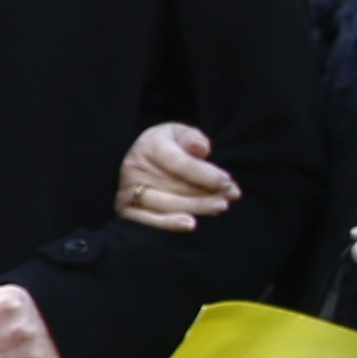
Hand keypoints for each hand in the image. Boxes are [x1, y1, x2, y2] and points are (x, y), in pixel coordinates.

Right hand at [114, 121, 238, 232]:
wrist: (140, 160)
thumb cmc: (167, 146)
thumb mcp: (180, 133)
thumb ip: (192, 138)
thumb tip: (200, 148)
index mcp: (150, 146)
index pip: (180, 163)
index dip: (205, 174)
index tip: (227, 182)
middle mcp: (134, 168)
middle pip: (175, 186)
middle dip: (206, 193)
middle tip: (230, 197)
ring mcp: (128, 190)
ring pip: (166, 204)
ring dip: (195, 207)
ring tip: (219, 207)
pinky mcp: (126, 209)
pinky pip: (149, 220)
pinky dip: (169, 224)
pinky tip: (190, 224)